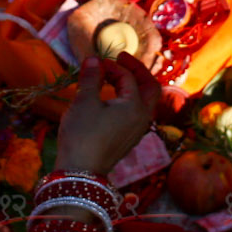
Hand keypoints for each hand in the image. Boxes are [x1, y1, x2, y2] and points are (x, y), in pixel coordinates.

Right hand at [54, 54, 161, 175]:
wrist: (80, 172)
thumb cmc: (82, 134)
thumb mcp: (84, 102)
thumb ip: (91, 78)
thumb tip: (93, 59)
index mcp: (135, 106)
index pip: (128, 77)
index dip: (112, 66)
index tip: (95, 63)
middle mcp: (142, 118)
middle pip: (151, 88)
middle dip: (137, 71)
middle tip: (121, 60)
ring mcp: (138, 131)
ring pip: (146, 102)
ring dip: (135, 86)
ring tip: (116, 77)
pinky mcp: (129, 140)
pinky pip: (138, 113)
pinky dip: (130, 100)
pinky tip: (113, 99)